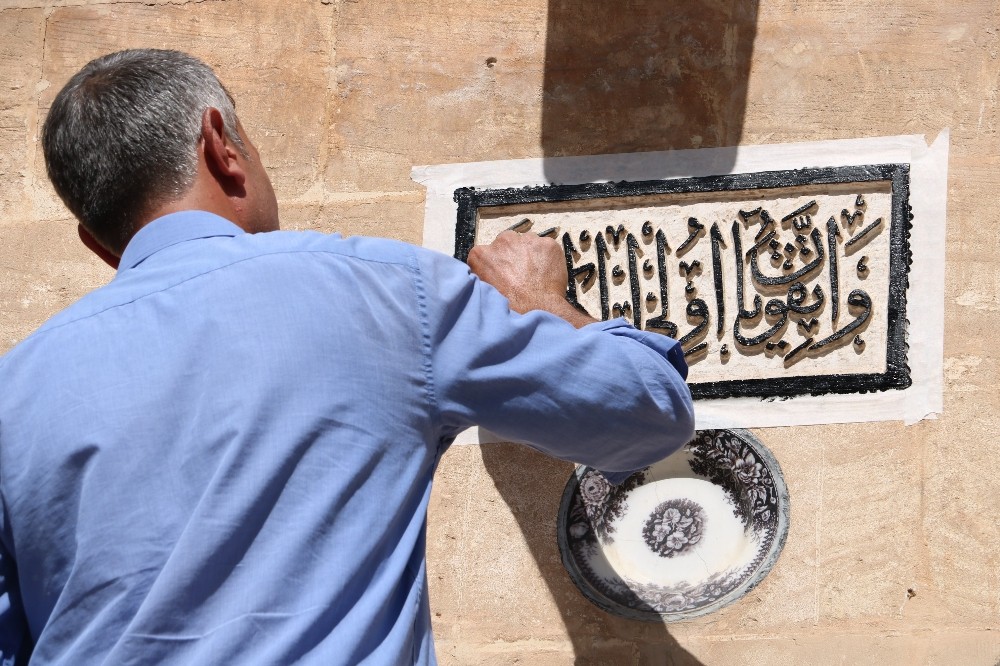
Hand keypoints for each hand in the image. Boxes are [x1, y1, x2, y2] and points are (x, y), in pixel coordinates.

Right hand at [467, 230, 595, 327]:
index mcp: (481, 254)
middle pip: (508, 242)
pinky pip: (546, 247)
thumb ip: (483, 274)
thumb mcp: (485, 290)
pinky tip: (547, 273)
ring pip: (528, 242)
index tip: (503, 271)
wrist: (537, 309)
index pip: (487, 251)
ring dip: (530, 254)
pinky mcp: (546, 244)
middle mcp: (502, 241)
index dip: (497, 262)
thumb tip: (488, 272)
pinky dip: (547, 257)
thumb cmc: (512, 306)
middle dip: (513, 253)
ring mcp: (526, 240)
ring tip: (535, 274)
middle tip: (520, 273)